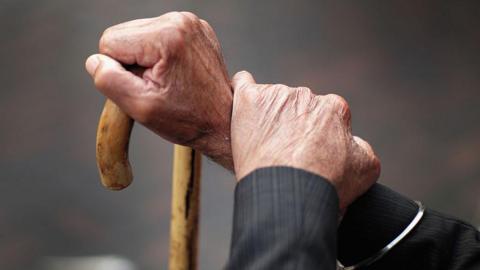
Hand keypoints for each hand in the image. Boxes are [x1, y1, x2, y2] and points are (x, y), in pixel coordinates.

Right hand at [85, 12, 232, 168]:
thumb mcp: (141, 107)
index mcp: (166, 36)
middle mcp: (180, 21)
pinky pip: (157, 36)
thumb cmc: (187, 118)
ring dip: (144, 59)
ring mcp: (190, 22)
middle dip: (131, 62)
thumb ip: (109, 80)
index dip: (118, 70)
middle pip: (124, 34)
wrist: (222, 121)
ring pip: (138, 34)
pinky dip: (159, 54)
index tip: (142, 87)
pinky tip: (174, 72)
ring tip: (166, 80)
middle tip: (155, 86)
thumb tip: (95, 60)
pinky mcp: (194, 28)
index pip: (109, 41)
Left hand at [230, 71, 380, 209]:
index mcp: (334, 108)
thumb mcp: (365, 169)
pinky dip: (241, 91)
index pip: (324, 115)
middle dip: (291, 126)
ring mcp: (276, 95)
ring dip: (267, 117)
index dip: (316, 136)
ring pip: (271, 101)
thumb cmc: (325, 185)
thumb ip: (362, 148)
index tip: (307, 154)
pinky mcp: (249, 99)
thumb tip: (353, 141)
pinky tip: (240, 106)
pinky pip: (242, 83)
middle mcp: (306, 95)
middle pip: (296, 108)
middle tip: (283, 155)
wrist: (288, 194)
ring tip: (261, 147)